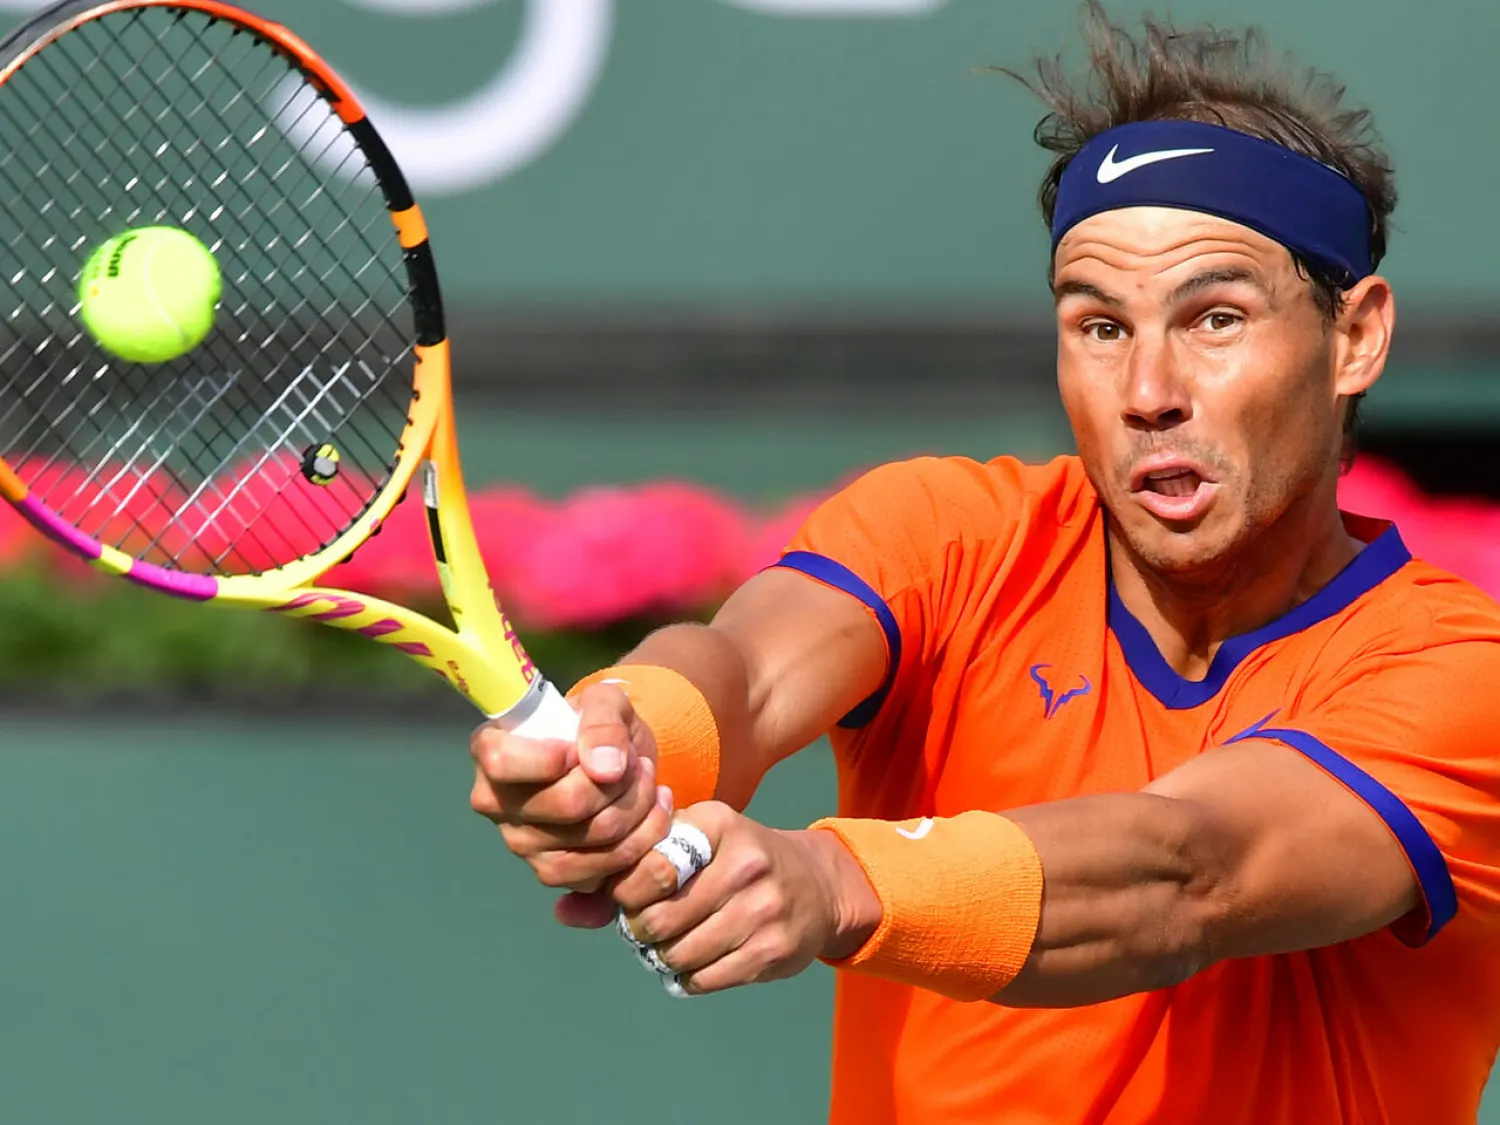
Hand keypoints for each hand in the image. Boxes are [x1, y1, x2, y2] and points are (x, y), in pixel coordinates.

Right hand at [469, 682, 675, 898]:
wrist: (614, 762)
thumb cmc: (596, 725)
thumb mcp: (605, 702)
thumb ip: (603, 721)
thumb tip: (605, 768)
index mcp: (492, 752)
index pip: (502, 763)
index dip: (549, 758)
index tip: (579, 749)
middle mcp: (496, 803)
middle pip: (567, 805)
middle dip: (618, 781)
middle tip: (637, 762)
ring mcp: (522, 845)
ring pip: (596, 838)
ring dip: (637, 808)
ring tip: (648, 781)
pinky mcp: (553, 873)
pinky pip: (606, 869)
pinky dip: (643, 839)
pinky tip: (652, 812)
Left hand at [606, 802, 881, 995]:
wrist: (817, 886)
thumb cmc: (736, 861)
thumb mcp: (692, 845)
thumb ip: (628, 872)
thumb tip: (563, 912)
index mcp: (718, 824)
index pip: (650, 866)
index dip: (625, 893)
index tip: (627, 899)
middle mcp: (745, 862)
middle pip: (660, 917)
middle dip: (641, 930)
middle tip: (645, 928)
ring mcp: (763, 908)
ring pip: (680, 952)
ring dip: (663, 957)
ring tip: (668, 945)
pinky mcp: (774, 949)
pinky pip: (706, 978)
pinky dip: (688, 977)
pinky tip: (693, 962)